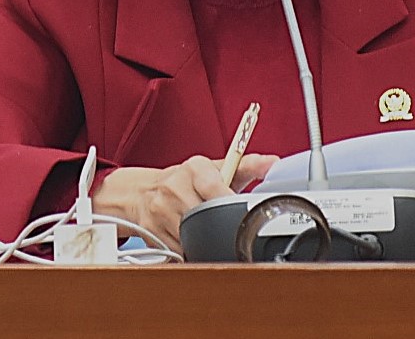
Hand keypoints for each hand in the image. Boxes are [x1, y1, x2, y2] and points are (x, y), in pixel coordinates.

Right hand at [90, 152, 277, 253]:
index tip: (242, 216)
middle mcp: (174, 187)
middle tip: (230, 231)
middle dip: (218, 226)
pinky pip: (178, 250)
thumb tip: (273, 163)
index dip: (229, 203)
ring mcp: (161, 210)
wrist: (141, 192)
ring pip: (191, 236)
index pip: (213, 187)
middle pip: (204, 216)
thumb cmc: (184, 180)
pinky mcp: (152, 230)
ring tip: (210, 235)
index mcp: (194, 168)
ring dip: (204, 241)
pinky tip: (192, 242)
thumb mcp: (214, 169)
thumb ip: (246, 166)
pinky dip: (189, 251)